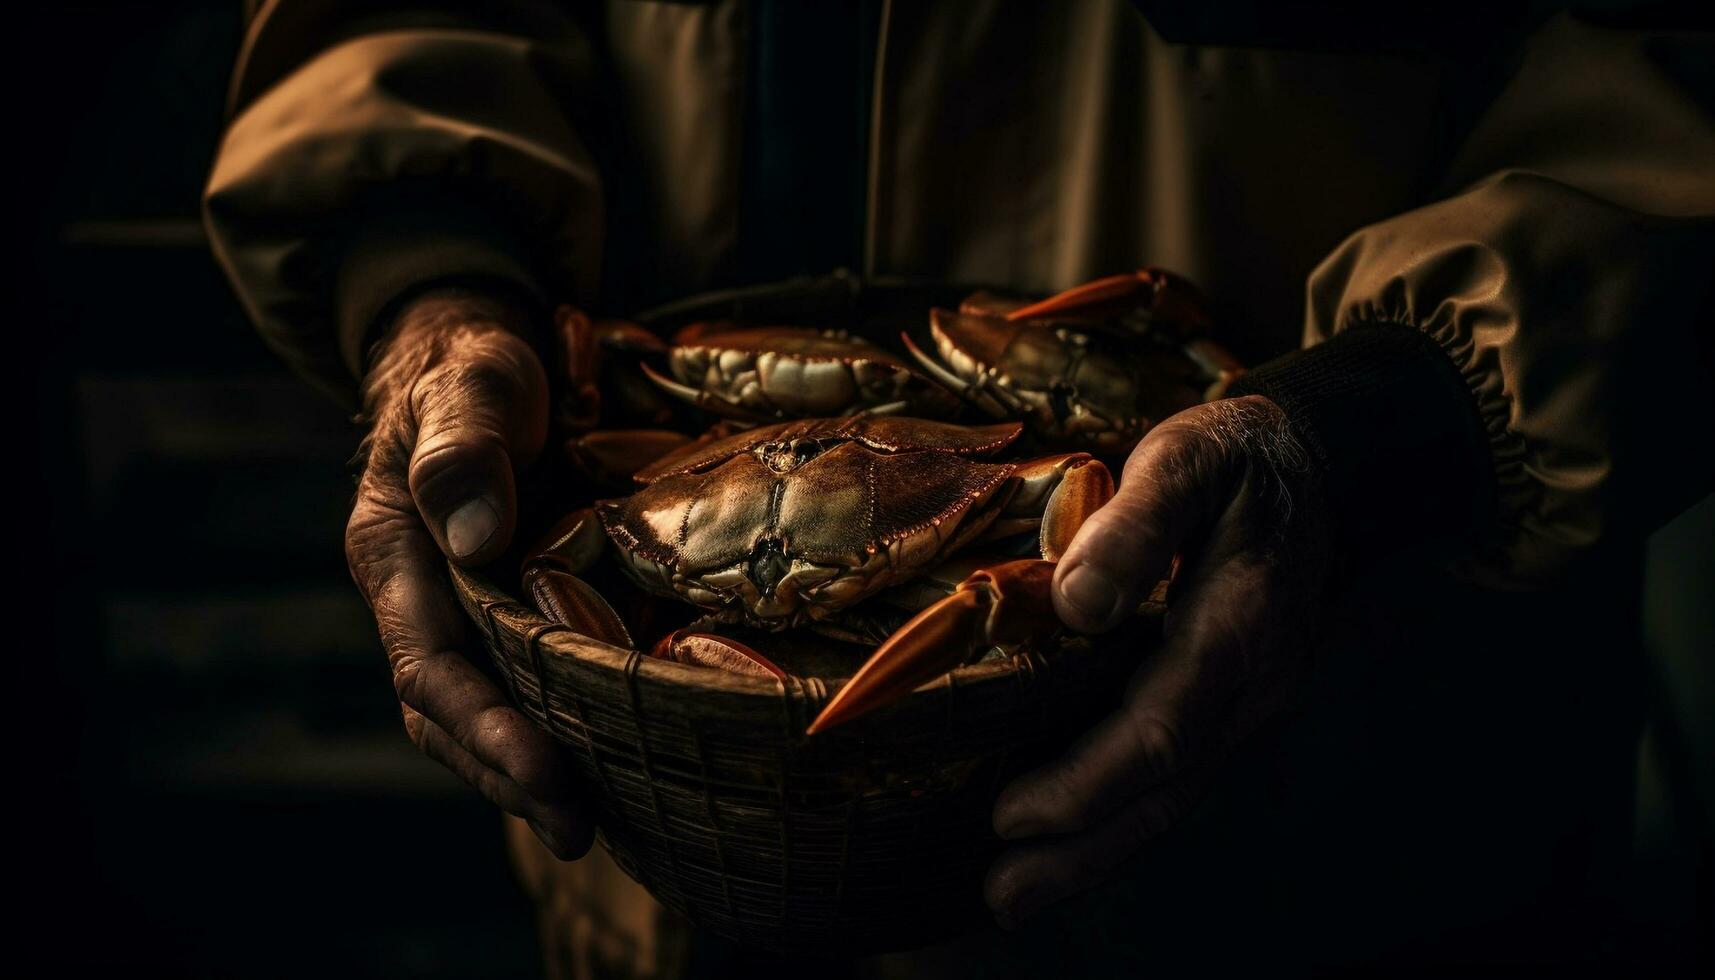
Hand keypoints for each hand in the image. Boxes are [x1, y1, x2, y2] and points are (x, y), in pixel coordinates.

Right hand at [345, 287, 590, 858]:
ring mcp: (477, 611)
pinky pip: (540, 681)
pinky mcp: (524, 611)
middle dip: (513, 776)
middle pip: (456, 713)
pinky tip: (630, 758)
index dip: (483, 729)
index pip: (430, 666)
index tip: (545, 774)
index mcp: (396, 556)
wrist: (491, 360)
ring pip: (497, 708)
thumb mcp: (468, 385)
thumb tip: (476, 539)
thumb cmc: (473, 367)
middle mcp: (430, 600)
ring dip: (542, 769)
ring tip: (607, 823)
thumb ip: (464, 451)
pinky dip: (574, 724)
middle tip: (583, 831)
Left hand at [985, 395, 1329, 925]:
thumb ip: (1139, 522)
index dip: (1088, 779)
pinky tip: (1066, 842)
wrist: (1325, 469)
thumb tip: (1076, 603)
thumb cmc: (1239, 458)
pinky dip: (1120, 819)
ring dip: (1096, 852)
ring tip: (1015, 893)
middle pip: (1166, 789)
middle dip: (1082, 850)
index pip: (1163, 726)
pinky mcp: (1231, 705)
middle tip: (1001, 896)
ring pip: (1173, 796)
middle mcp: (1252, 684)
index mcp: (1239, 625)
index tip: (1012, 812)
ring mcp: (1248, 703)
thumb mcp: (1191, 457)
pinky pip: (1176, 776)